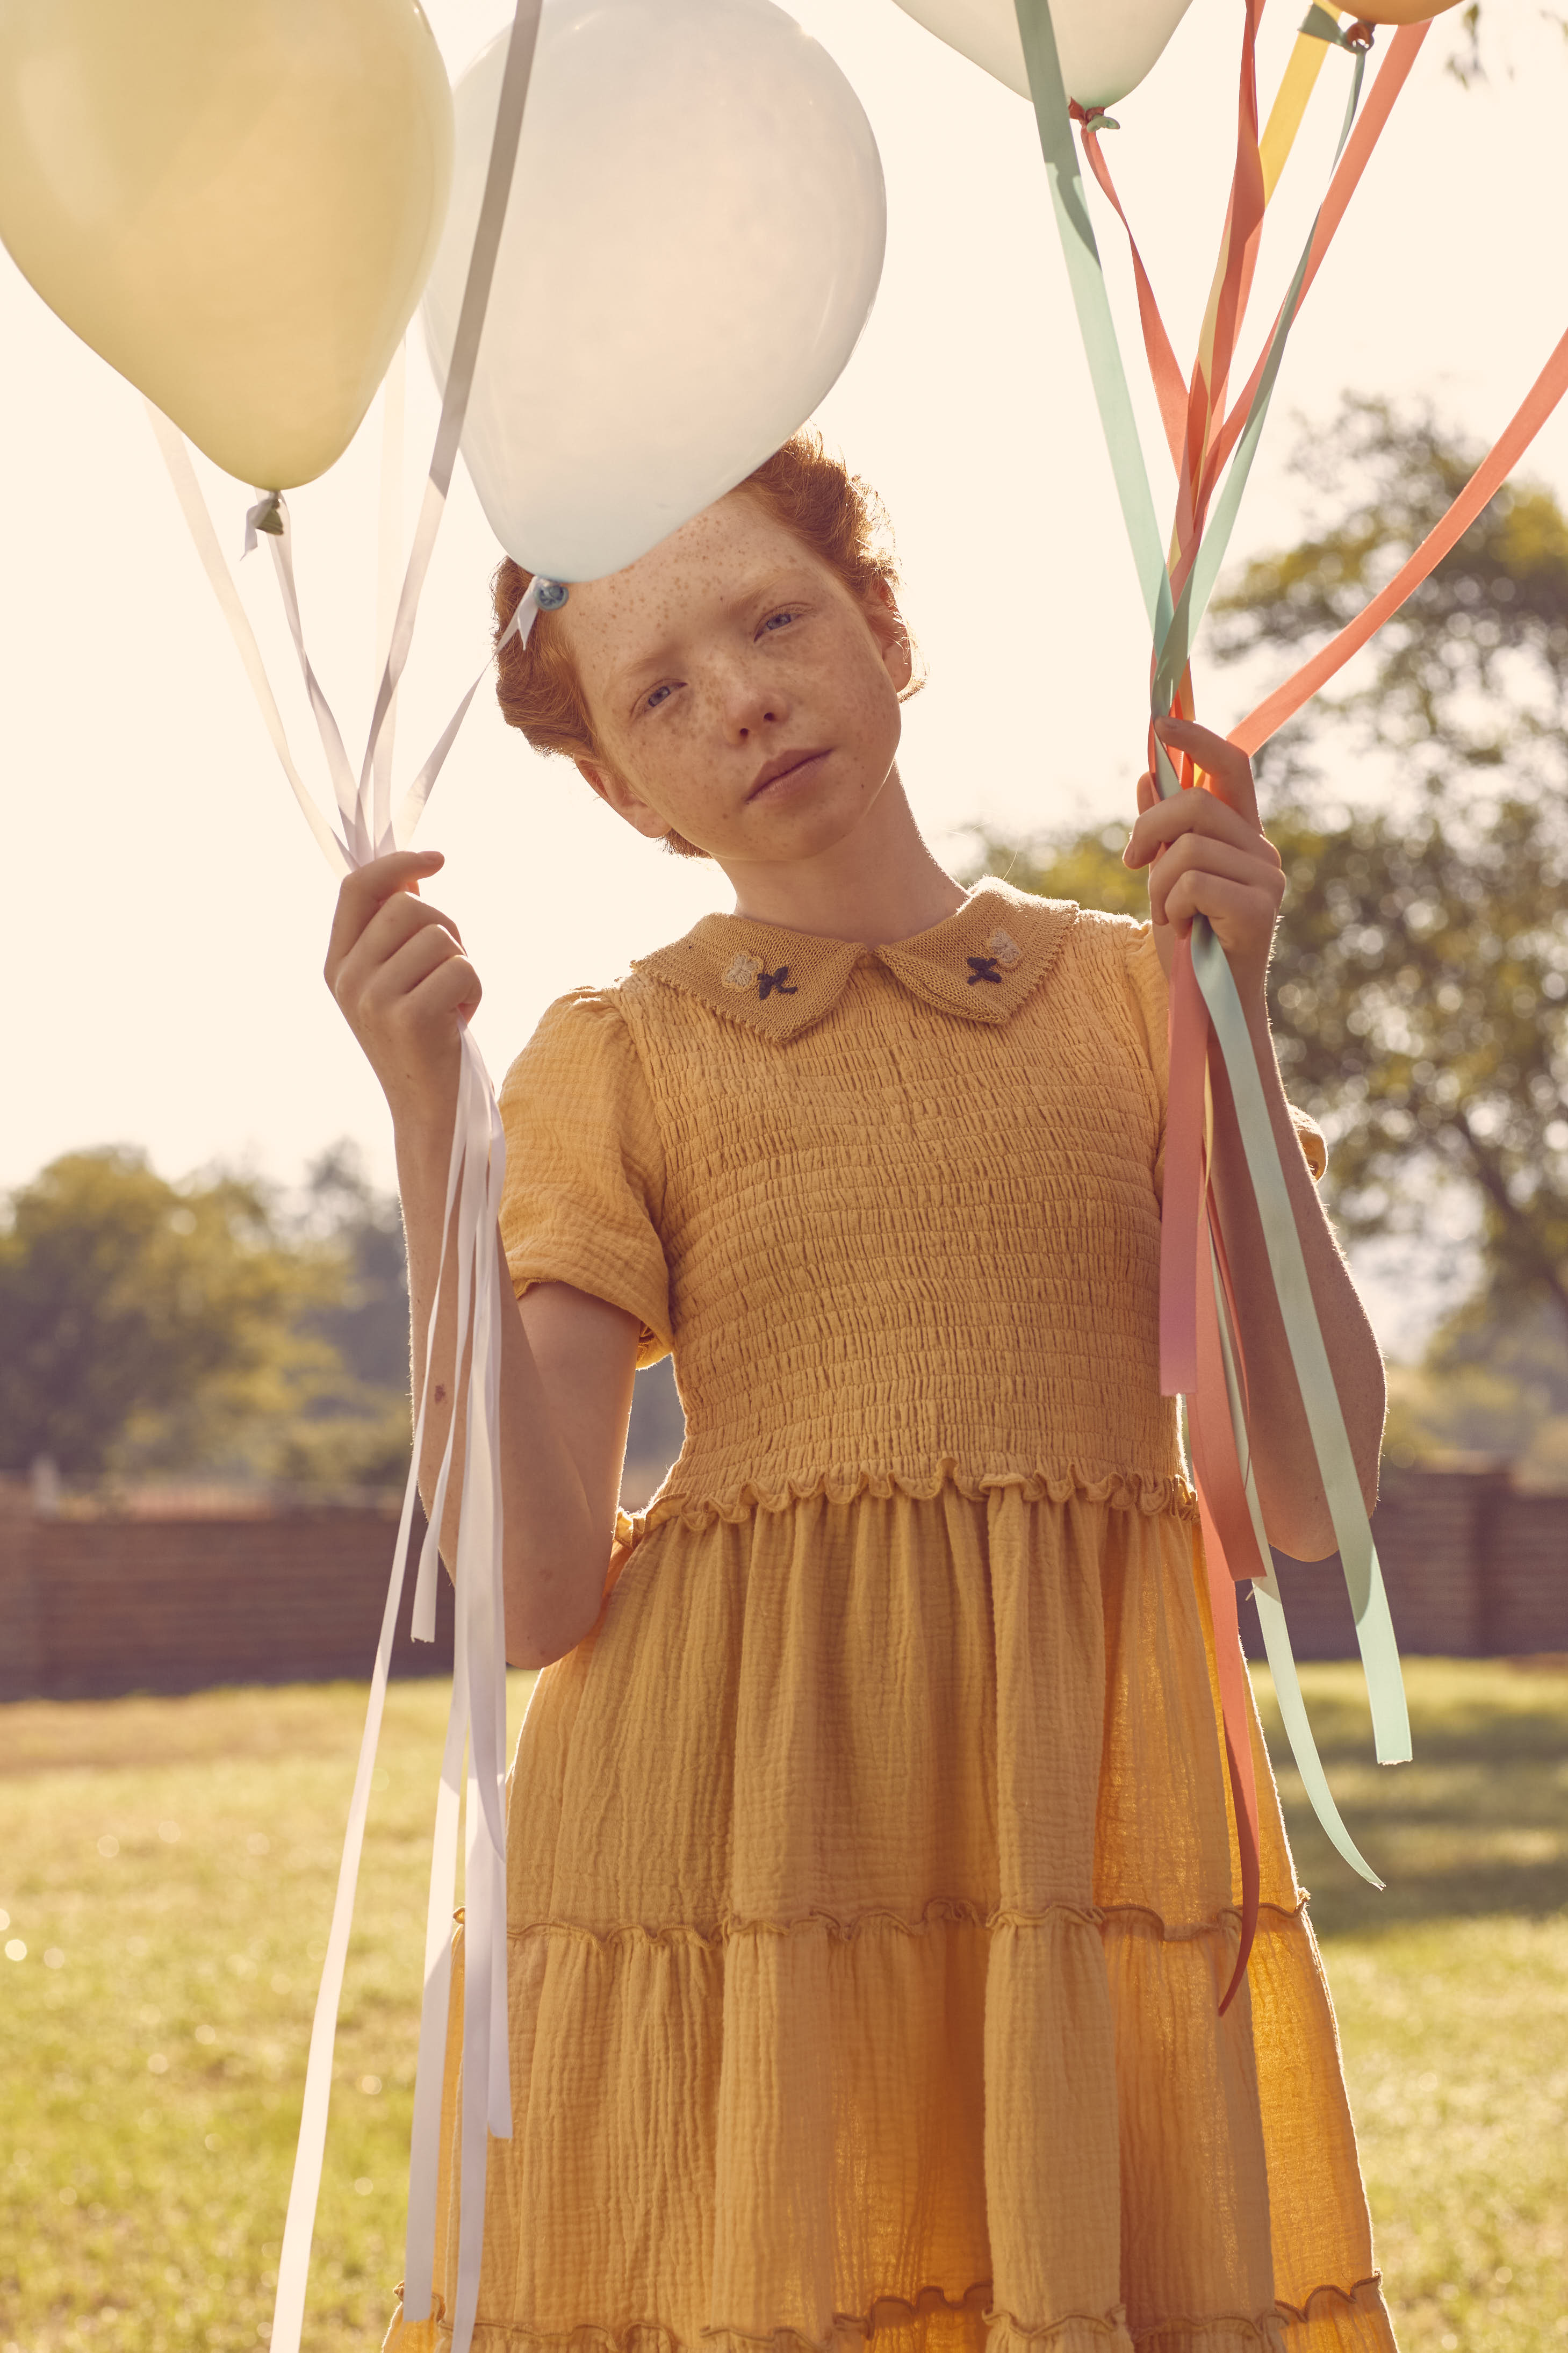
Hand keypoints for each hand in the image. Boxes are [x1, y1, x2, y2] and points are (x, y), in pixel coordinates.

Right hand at [324, 850, 479, 1133]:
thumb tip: (414, 869)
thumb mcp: (400, 979)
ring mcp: (373, 998)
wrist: (431, 1112)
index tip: (439, 858)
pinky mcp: (408, 1018)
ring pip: (440, 936)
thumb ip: (397, 930)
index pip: (355, 888)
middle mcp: (347, 979)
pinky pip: (462, 968)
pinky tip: (461, 1020)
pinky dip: (475, 991)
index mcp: (337, 964)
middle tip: (451, 969)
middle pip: (408, 905)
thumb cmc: (425, 1039)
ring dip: (463, 964)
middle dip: (446, 927)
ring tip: (452, 1002)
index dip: (397, 862)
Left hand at [1123, 717, 1283, 1007]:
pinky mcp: (1260, 908)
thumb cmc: (1190, 950)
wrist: (1211, 1011)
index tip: (1160, 724)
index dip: (1197, 739)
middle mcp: (1261, 850)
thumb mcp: (1165, 883)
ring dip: (1159, 885)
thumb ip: (1161, 834)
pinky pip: (1194, 882)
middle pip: (1196, 801)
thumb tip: (1144, 777)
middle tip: (1133, 864)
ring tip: (1168, 916)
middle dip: (1149, 829)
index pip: (1231, 766)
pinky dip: (1173, 907)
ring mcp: (1265, 878)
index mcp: (1241, 837)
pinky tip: (1184, 931)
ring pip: (1188, 846)